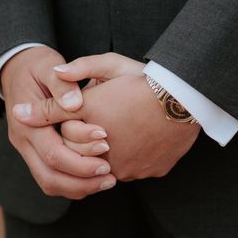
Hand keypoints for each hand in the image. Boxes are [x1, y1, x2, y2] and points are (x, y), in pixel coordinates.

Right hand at [1, 46, 115, 198]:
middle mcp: (24, 141)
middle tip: (111, 178)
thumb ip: (63, 84)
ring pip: (49, 182)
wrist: (17, 68)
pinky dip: (73, 184)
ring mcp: (28, 149)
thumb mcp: (48, 66)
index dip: (81, 158)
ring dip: (79, 187)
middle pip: (50, 176)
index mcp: (26, 123)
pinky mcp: (37, 152)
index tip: (108, 150)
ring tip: (109, 182)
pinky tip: (96, 179)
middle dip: (82, 182)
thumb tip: (75, 104)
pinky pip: (52, 177)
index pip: (53, 152)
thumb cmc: (38, 66)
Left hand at [12, 53, 201, 180]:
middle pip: (82, 153)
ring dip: (111, 153)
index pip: (62, 130)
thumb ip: (76, 71)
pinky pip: (136, 168)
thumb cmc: (145, 80)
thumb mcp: (110, 66)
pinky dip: (137, 157)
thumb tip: (52, 76)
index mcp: (89, 121)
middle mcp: (103, 150)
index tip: (82, 113)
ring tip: (127, 130)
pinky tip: (145, 138)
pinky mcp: (149, 171)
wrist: (185, 98)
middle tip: (104, 125)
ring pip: (110, 165)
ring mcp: (127, 165)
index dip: (71, 121)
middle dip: (86, 140)